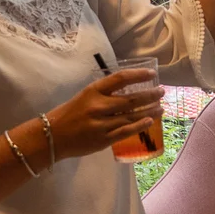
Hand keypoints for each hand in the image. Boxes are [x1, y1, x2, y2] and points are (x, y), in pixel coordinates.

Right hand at [47, 69, 162, 159]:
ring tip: (161, 108)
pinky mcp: (103, 139)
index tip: (152, 73)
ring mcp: (102, 124)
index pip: (121, 78)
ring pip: (132, 116)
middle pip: (131, 99)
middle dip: (150, 95)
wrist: (52, 136)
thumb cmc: (69, 114)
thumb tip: (131, 92)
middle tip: (162, 91)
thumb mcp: (85, 96)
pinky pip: (125, 132)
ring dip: (150, 111)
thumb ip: (105, 94)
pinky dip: (139, 126)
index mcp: (93, 91)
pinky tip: (150, 121)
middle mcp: (99, 106)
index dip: (139, 75)